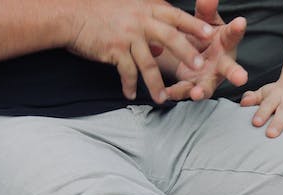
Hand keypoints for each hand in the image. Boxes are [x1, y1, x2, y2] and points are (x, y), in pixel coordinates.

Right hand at [66, 0, 234, 102]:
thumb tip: (162, 47)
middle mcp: (139, 21)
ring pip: (149, 63)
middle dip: (186, 53)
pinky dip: (129, 85)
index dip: (194, 25)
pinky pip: (127, 72)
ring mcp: (127, 36)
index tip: (211, 34)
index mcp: (146, 8)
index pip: (175, 16)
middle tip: (199, 67)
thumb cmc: (101, 15)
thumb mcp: (129, 12)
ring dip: (156, 84)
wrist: (71, 17)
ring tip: (162, 99)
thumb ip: (149, 25)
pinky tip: (130, 96)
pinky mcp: (114, 51)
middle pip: (169, 37)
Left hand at [164, 0, 247, 100]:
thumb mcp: (205, 21)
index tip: (241, 22)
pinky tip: (168, 93)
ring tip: (197, 93)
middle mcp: (220, 63)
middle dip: (235, 74)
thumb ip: (206, 10)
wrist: (194, 55)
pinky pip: (185, 90)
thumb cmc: (205, 36)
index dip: (237, 29)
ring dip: (202, 90)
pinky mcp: (194, 86)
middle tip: (241, 78)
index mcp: (225, 43)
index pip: (232, 35)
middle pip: (229, 68)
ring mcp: (208, 78)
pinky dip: (177, 92)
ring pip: (207, 86)